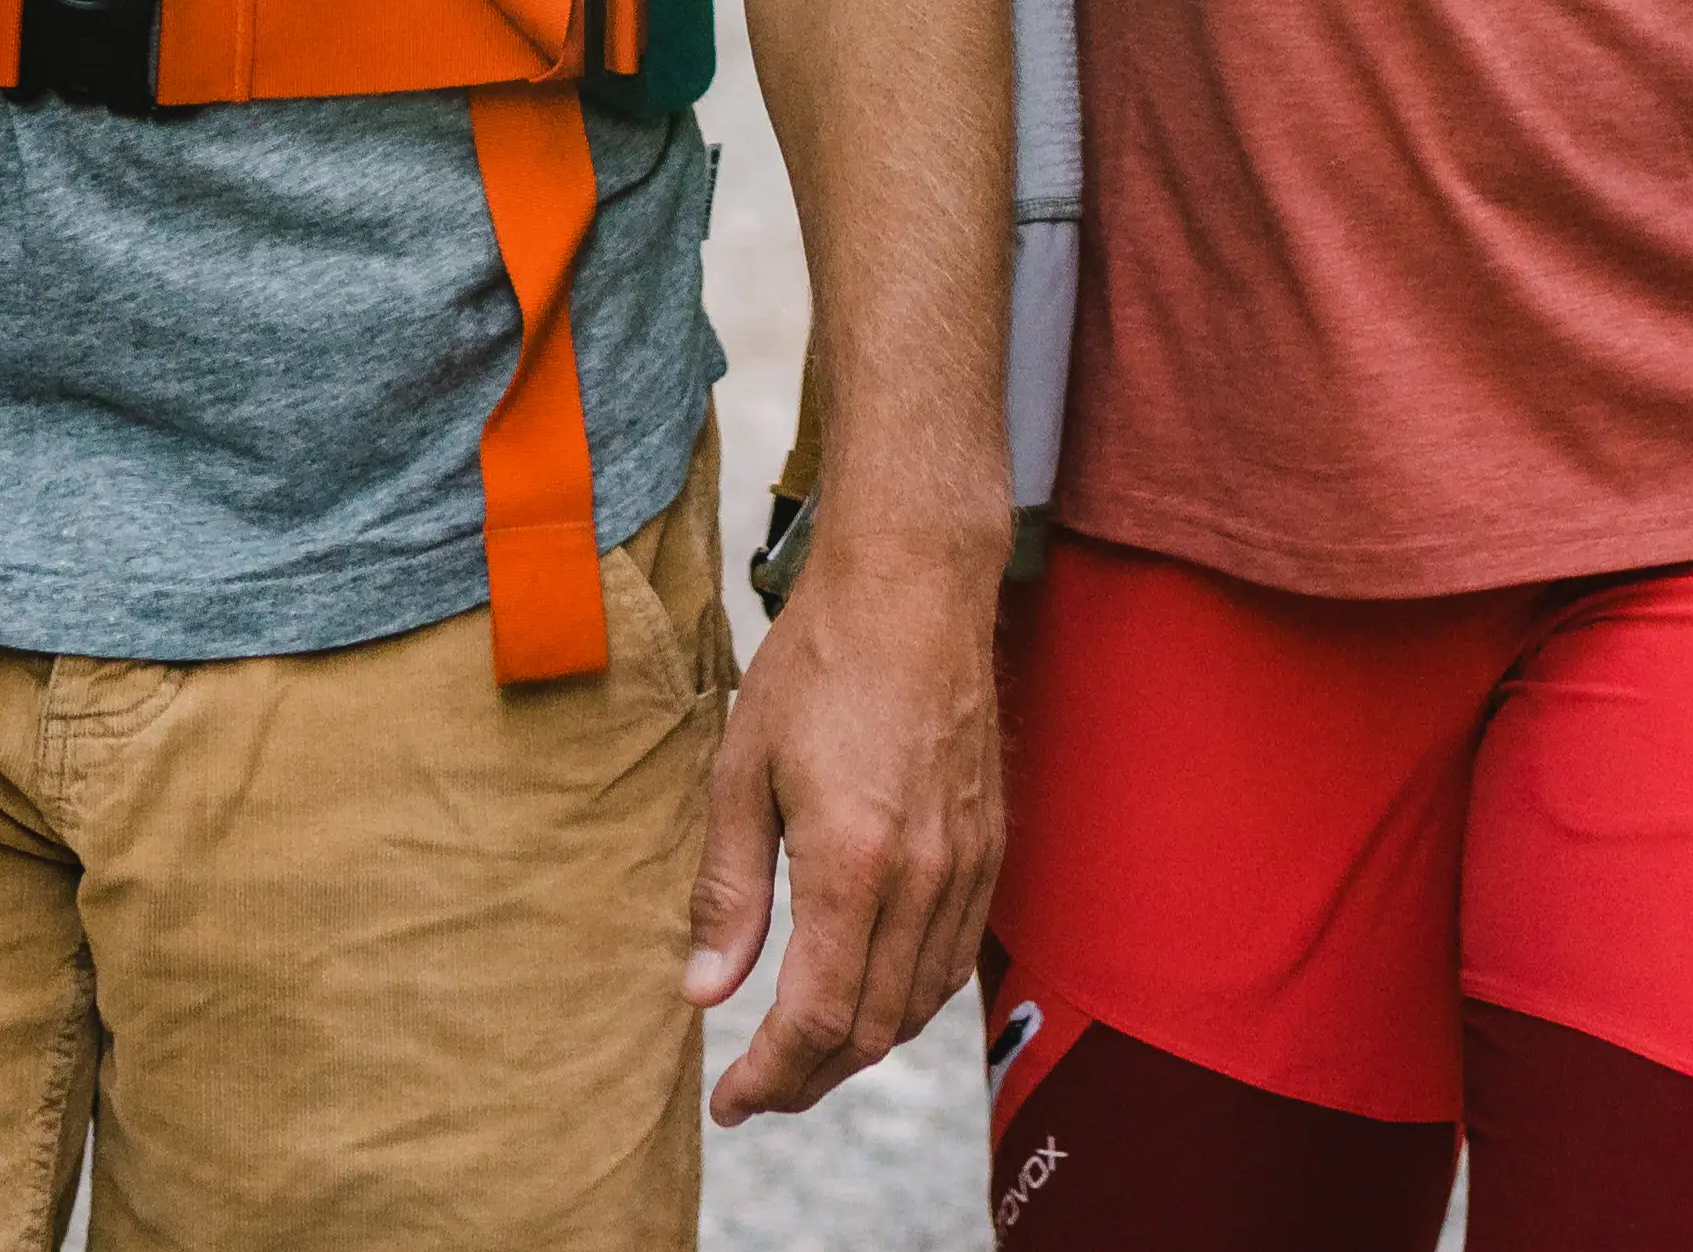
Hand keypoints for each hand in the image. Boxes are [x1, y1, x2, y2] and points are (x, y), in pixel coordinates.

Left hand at [679, 510, 1003, 1121]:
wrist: (914, 590)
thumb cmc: (816, 667)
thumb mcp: (742, 771)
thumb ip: (727, 891)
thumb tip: (703, 993)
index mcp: (852, 863)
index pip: (816, 1019)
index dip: (769, 1077)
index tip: (728, 1102)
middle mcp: (922, 880)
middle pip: (870, 1031)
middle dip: (808, 1080)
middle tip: (754, 1092)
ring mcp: (965, 868)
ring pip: (917, 1006)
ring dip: (857, 1050)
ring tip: (800, 1057)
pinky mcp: (989, 850)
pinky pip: (952, 962)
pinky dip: (906, 1002)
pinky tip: (865, 997)